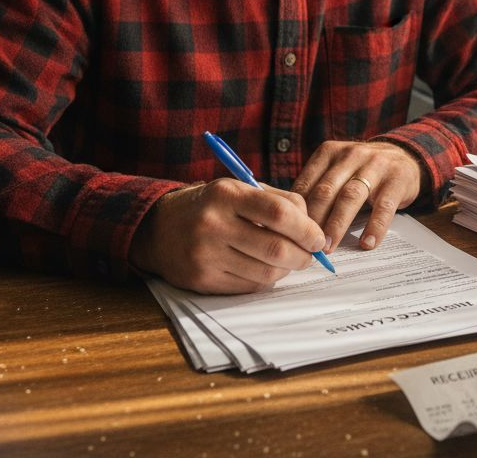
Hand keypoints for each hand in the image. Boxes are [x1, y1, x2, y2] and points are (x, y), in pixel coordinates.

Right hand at [129, 179, 325, 293]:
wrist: (158, 228)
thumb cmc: (212, 206)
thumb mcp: (239, 189)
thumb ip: (279, 201)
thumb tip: (314, 228)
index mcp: (226, 194)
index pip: (280, 213)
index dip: (307, 229)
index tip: (318, 237)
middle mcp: (213, 224)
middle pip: (276, 248)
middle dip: (303, 255)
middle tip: (310, 255)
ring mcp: (205, 255)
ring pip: (266, 273)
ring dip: (286, 270)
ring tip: (287, 261)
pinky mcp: (202, 280)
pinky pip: (249, 287)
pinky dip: (265, 280)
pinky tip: (263, 268)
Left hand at [292, 140, 422, 252]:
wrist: (403, 156)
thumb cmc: (362, 171)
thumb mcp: (337, 169)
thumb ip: (317, 187)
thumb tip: (292, 223)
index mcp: (329, 152)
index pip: (307, 183)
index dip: (297, 212)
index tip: (291, 235)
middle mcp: (351, 155)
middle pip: (326, 191)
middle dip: (314, 221)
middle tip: (307, 245)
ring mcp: (375, 166)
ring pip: (350, 197)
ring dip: (337, 225)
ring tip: (328, 247)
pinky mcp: (397, 180)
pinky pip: (383, 207)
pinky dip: (374, 227)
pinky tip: (366, 243)